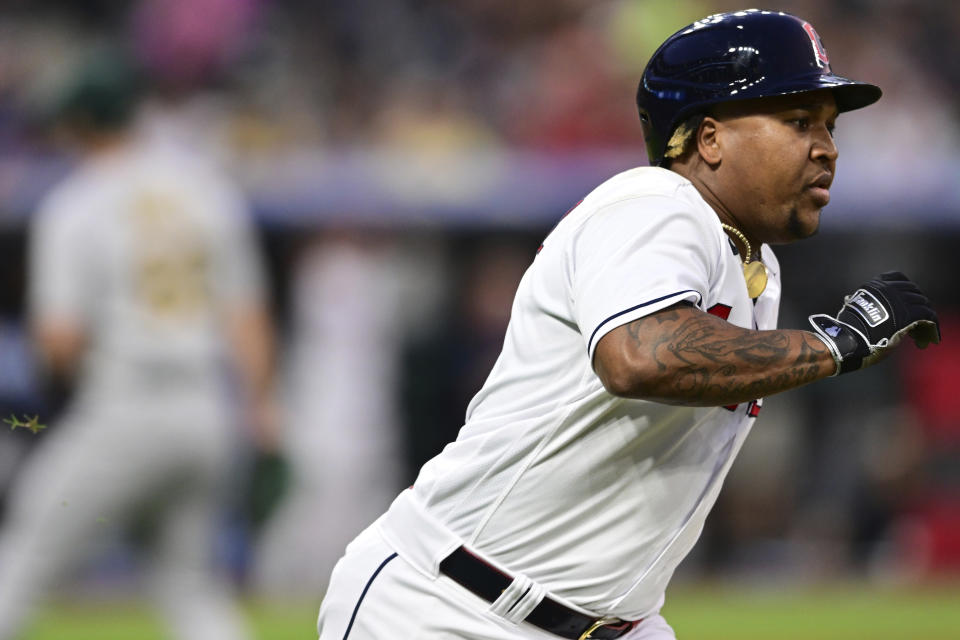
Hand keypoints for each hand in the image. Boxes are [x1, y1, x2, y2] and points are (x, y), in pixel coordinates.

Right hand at [808, 271, 939, 374]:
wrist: (850, 338)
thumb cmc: (849, 329)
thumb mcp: (856, 308)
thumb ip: (867, 304)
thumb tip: (860, 304)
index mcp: (875, 286)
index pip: (897, 277)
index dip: (906, 287)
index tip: (907, 299)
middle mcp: (889, 289)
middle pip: (913, 291)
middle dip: (917, 304)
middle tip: (918, 319)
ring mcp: (899, 300)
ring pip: (922, 303)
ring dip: (925, 316)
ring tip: (924, 330)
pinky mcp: (907, 313)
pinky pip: (927, 314)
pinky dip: (932, 324)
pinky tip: (930, 334)